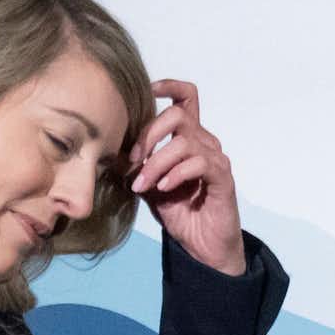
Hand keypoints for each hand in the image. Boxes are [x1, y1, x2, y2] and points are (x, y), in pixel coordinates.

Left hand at [131, 78, 243, 275]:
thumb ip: (137, 166)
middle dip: (149, 134)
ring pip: (183, 142)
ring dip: (157, 163)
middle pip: (177, 115)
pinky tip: (164, 188)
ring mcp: (215, 158)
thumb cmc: (181, 214)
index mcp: (189, 137)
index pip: (185, 97)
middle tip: (133, 160)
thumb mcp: (150, 186)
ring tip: (144, 184)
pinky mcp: (222, 176)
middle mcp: (204, 142)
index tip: (146, 93)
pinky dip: (176, 173)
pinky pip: (198, 162)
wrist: (203, 247)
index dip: (168, 86)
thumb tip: (111, 151)